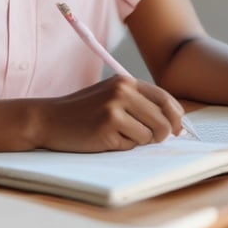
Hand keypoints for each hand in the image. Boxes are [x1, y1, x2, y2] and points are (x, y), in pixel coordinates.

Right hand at [35, 75, 184, 151]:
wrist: (49, 119)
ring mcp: (114, 109)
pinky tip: (105, 139)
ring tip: (117, 134)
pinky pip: (131, 145)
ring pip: (150, 135)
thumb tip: (173, 122)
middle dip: (161, 135)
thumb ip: (138, 102)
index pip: (165, 98)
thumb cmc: (83, 111)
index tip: (178, 129)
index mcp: (126, 81)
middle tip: (146, 138)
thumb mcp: (110, 95)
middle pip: (164, 120)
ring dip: (138, 141)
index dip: (176, 116)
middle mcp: (123, 91)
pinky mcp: (107, 127)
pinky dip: (123, 147)